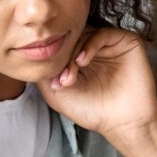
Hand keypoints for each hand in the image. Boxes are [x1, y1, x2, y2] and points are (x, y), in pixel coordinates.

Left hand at [38, 27, 156, 143]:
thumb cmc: (92, 111)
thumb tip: (31, 55)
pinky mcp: (126, 42)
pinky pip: (103, 33)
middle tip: (62, 79)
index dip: (54, 59)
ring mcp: (110, 45)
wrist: (123, 123)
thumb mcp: (56, 94)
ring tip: (72, 75)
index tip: (53, 81)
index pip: (61, 46)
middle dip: (63, 57)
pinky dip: (89, 45)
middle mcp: (95, 49)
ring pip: (84, 34)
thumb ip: (42, 74)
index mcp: (79, 59)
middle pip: (71, 38)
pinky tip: (83, 62)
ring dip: (73, 54)